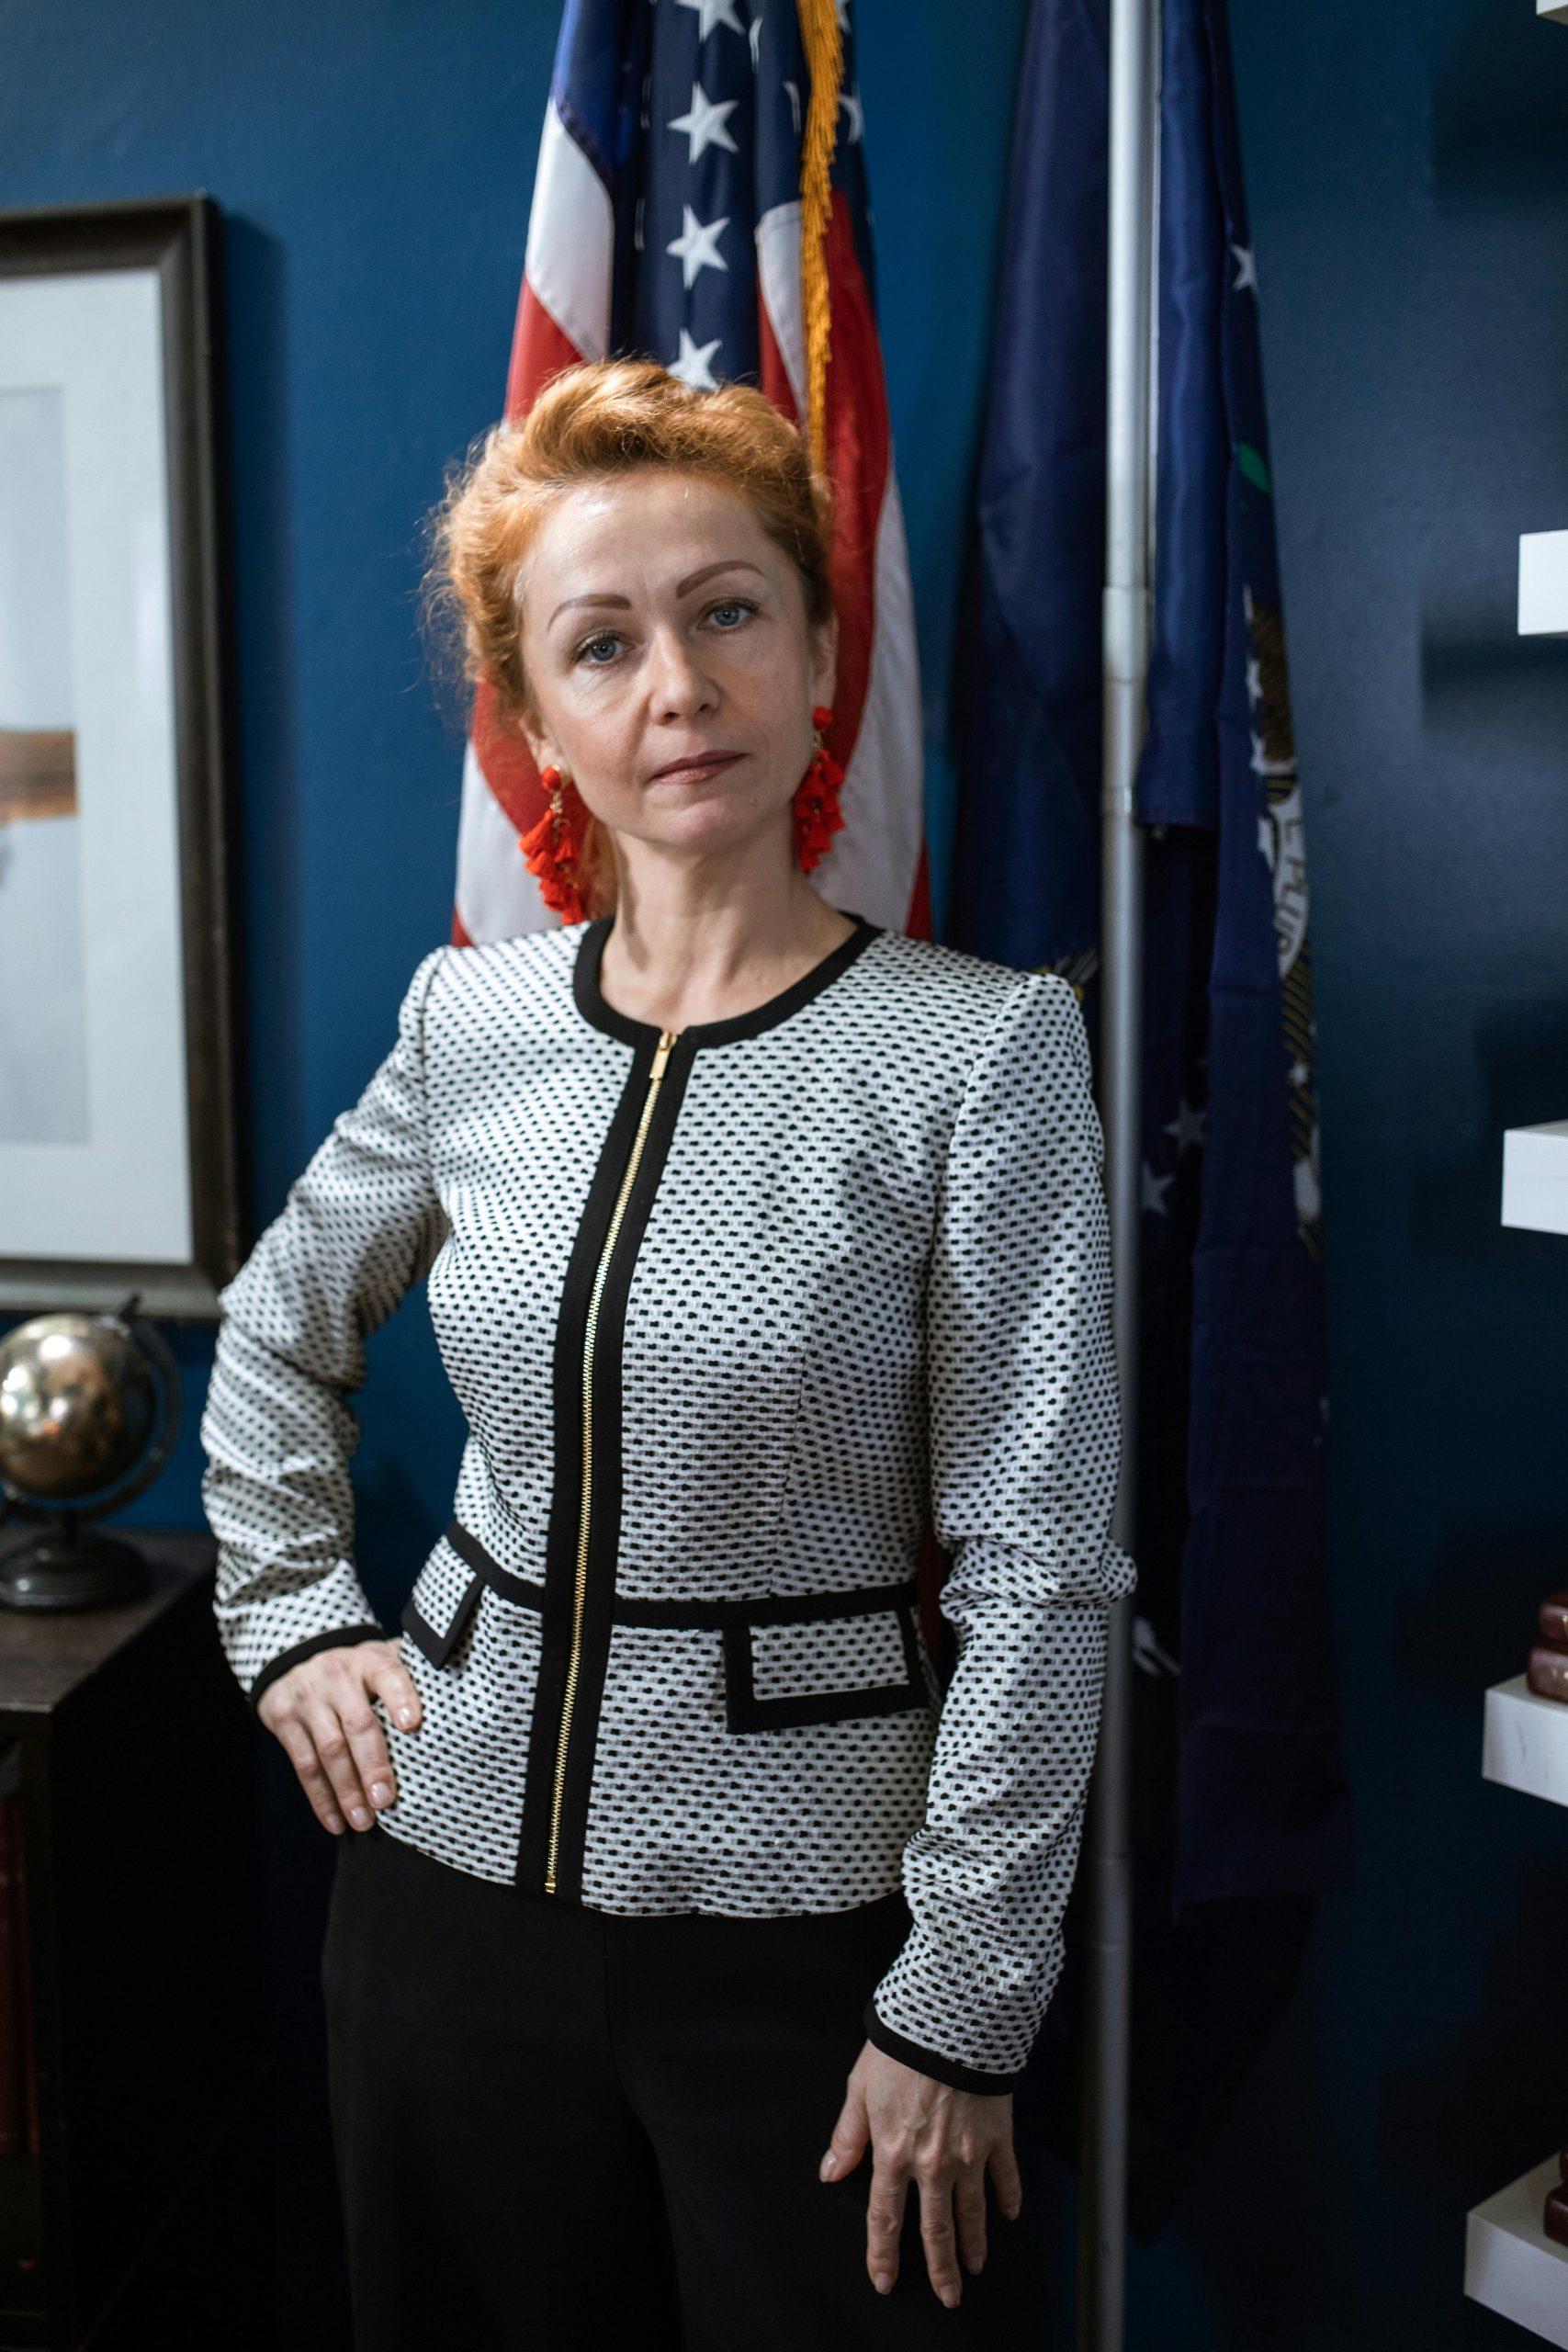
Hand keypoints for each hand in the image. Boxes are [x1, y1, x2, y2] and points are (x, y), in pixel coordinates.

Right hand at [256, 1639, 421, 1833]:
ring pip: (328, 1750)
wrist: (296, 1654)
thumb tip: (459, 1701)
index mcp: (369, 1661)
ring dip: (347, 1791)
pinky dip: (321, 1798)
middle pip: (358, 1724)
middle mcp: (337, 1677)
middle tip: (387, 1800)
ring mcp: (307, 1699)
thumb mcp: (382, 1659)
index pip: (388, 1675)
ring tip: (364, 1821)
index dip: (401, 1698)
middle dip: (373, 1766)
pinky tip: (336, 1822)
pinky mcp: (284, 1720)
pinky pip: (303, 1765)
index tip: (413, 1725)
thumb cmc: (357, 1669)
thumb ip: (412, 1675)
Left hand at [819, 2041, 1020, 2306]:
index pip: (885, 2218)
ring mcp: (968, 2153)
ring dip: (974, 2243)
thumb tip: (830, 2172)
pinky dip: (1008, 2197)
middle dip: (940, 2269)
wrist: (949, 2020)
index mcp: (893, 2154)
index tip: (885, 2282)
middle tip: (948, 2297)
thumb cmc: (899, 2050)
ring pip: (972, 2212)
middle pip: (935, 2229)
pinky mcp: (996, 2135)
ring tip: (975, 2266)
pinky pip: (1005, 2176)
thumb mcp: (859, 2089)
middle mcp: (932, 2164)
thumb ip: (848, 2136)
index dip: (883, 2254)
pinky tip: (1009, 2214)